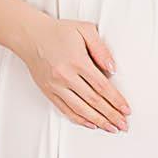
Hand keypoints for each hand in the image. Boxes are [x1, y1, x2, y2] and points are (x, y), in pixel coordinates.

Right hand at [18, 16, 130, 131]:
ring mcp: (55, 86)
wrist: (30, 36)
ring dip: (98, 121)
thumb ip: (101, 49)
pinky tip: (91, 124)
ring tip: (111, 128)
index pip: (102, 86)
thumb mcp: (84, 30)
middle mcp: (66, 76)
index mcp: (77, 61)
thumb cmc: (59, 31)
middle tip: (123, 125)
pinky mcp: (48, 91)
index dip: (116, 100)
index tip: (126, 110)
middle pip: (93, 101)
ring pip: (80, 109)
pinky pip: (65, 110)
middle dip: (111, 115)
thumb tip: (113, 70)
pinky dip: (79, 119)